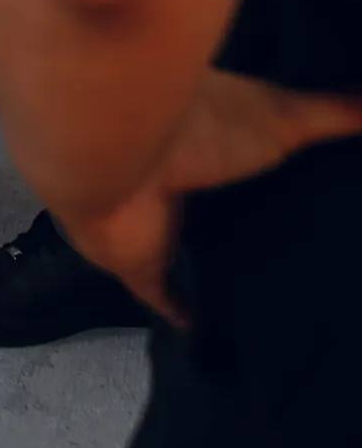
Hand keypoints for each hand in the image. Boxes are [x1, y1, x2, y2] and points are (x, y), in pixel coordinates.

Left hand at [59, 69, 361, 320]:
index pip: (235, 160)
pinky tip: (215, 335)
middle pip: (213, 210)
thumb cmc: (197, 126)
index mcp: (201, 136)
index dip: (263, 176)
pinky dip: (188, 314)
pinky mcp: (141, 267)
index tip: (307, 198)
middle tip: (302, 260)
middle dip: (242, 226)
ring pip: (187, 252)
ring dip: (213, 266)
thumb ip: (333, 112)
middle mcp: (174, 179)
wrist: (114, 151)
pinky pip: (166, 298)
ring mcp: (154, 224)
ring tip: (271, 301)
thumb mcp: (279, 115)